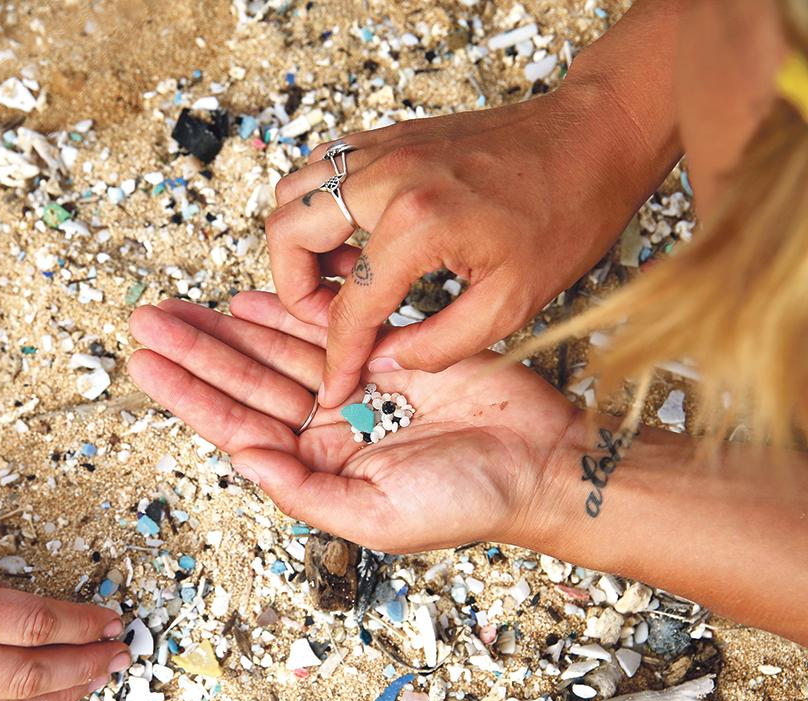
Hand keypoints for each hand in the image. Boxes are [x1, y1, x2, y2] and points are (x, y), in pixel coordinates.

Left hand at [128, 293, 576, 551]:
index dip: (188, 392)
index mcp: (316, 468)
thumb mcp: (377, 515)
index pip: (235, 425)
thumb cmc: (468, 501)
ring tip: (179, 306)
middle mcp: (326, 427)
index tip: (146, 362)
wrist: (540, 461)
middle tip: (146, 318)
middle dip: (194, 350)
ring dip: (227, 327)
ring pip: (275, 351)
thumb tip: (240, 458)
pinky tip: (247, 299)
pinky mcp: (385, 352)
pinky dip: (288, 312)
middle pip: (244, 381)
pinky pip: (325, 327)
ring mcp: (353, 387)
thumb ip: (304, 492)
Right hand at [266, 84, 671, 406]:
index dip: (336, 355)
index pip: (348, 305)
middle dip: (295, 291)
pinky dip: (319, 209)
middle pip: (286, 234)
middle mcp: (387, 178)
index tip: (335, 383)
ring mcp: (383, 148)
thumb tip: (383, 359)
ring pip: (291, 194)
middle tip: (330, 319)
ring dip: (301, 244)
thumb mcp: (512, 303)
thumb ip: (438, 344)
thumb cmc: (567, 213)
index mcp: (418, 223)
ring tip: (345, 277)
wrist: (595, 137)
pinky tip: (360, 239)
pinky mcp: (388, 137)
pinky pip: (320, 169)